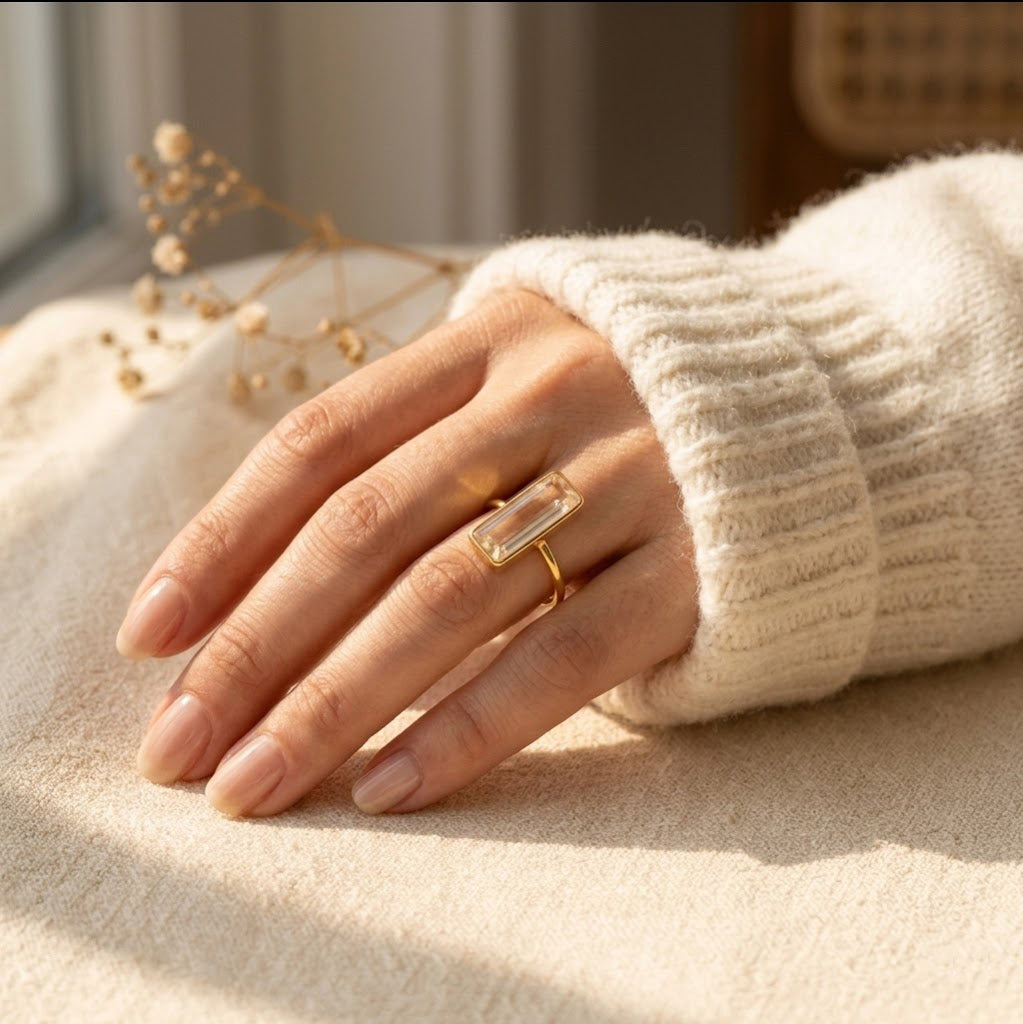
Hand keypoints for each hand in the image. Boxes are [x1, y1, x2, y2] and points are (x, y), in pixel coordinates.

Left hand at [118, 290, 697, 815]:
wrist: (819, 404)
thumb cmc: (636, 402)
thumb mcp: (527, 372)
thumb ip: (420, 431)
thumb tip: (268, 559)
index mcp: (493, 337)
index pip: (322, 440)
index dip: (224, 540)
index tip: (149, 637)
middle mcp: (552, 395)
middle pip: (366, 528)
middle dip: (256, 645)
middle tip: (178, 746)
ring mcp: (629, 477)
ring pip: (448, 599)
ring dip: (334, 702)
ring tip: (255, 784)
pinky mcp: (694, 567)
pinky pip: (560, 658)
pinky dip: (464, 727)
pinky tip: (386, 790)